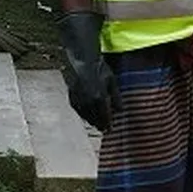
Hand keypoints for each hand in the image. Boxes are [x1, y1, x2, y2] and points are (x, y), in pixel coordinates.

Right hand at [58, 11, 120, 130]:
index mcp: (99, 98)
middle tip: (104, 129)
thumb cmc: (100, 69)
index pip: (104, 116)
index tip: (110, 130)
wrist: (82, 61)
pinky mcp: (72, 97)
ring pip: (85, 116)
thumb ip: (116, 97)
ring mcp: (79, 100)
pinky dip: (83, 115)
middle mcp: (88, 101)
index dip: (108, 124)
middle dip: (100, 125)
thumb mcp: (112, 81)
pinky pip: (78, 110)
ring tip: (96, 124)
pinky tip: (86, 116)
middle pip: (94, 119)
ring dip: (91, 121)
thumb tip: (121, 111)